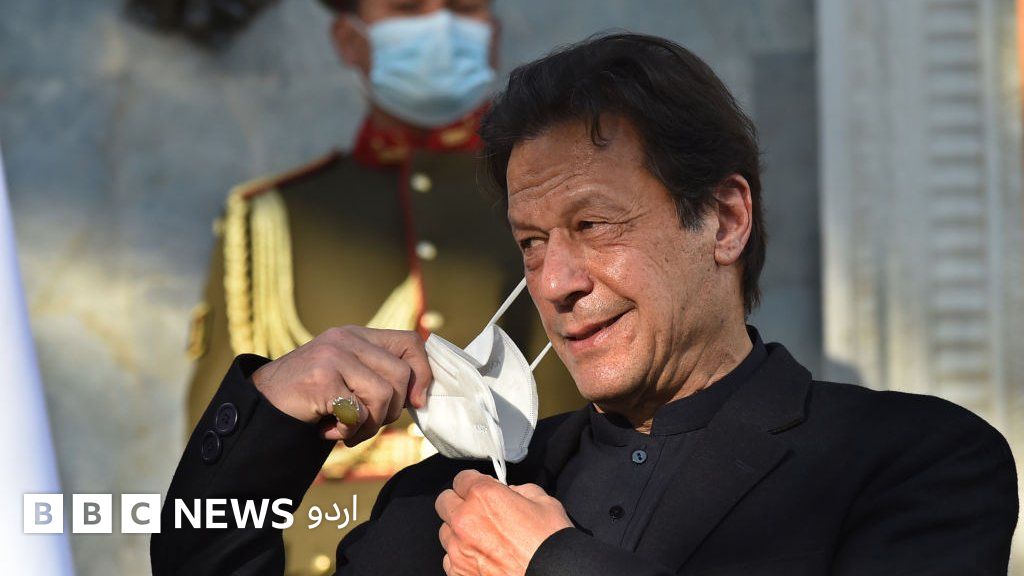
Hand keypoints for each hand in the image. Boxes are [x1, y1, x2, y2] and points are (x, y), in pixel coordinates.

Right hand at [250, 326, 431, 445]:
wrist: (260, 405)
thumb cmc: (311, 397)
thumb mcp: (347, 376)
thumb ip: (378, 376)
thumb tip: (421, 396)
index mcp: (358, 335)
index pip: (410, 341)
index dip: (422, 373)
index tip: (416, 402)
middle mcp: (346, 339)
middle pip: (401, 376)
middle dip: (391, 412)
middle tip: (365, 423)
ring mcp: (332, 356)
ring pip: (383, 396)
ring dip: (369, 426)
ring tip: (346, 430)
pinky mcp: (320, 379)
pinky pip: (357, 413)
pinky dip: (347, 432)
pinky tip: (327, 430)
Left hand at [435, 469, 572, 575]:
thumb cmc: (550, 543)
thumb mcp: (544, 502)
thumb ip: (520, 490)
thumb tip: (510, 493)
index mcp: (484, 496)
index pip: (461, 479)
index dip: (473, 482)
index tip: (481, 488)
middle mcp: (465, 521)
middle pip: (444, 502)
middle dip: (458, 502)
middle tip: (477, 510)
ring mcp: (458, 550)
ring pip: (445, 532)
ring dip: (459, 531)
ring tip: (481, 539)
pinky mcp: (459, 573)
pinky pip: (450, 560)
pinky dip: (462, 557)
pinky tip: (482, 558)